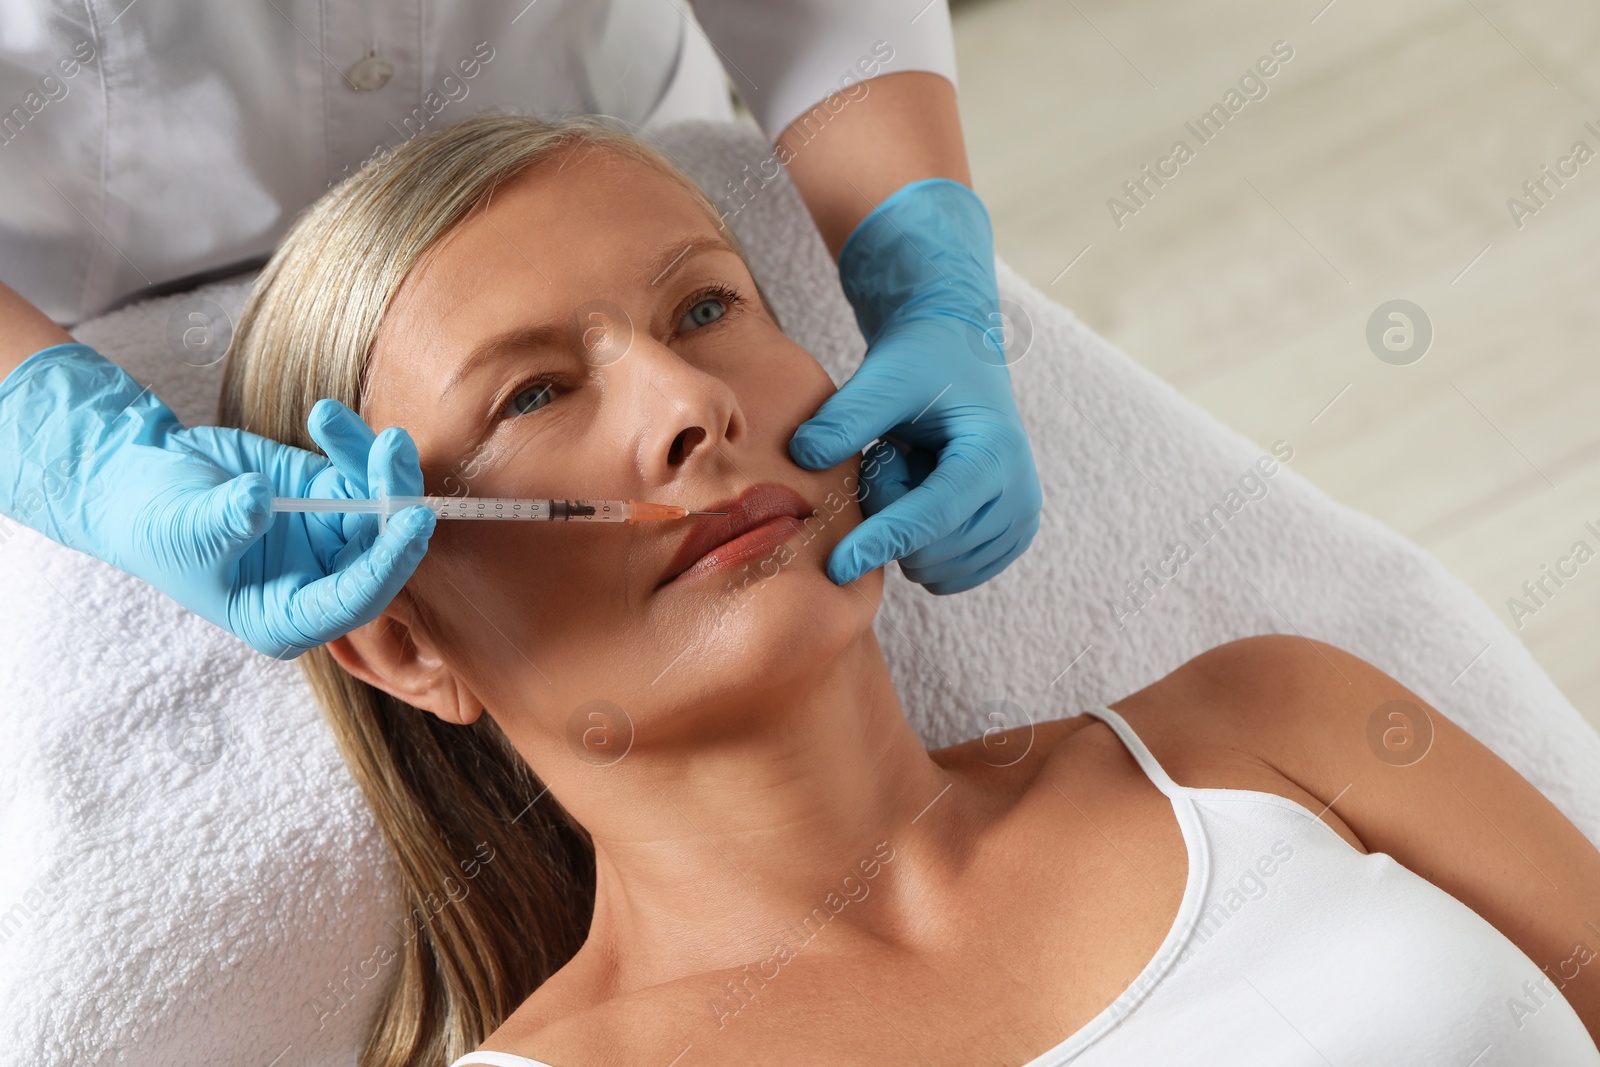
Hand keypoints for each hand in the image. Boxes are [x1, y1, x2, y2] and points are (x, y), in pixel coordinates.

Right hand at [0, 343, 435, 656]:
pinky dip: (352, 443)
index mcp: (287, 618)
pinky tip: (326, 417)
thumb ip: (225, 522)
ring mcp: (329, 536)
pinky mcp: (329, 494)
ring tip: (382, 436)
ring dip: (382, 468)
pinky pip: (357, 471)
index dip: (387, 562)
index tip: (413, 519)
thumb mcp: (183, 531)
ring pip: (380, 506)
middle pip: (381, 550)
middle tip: (394, 454)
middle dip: (395, 502)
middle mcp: (320, 582)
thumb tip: (260, 501)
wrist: (142, 484)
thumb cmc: (156, 527)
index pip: (354, 599)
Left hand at [789, 179, 1041, 593]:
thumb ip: (845, 416)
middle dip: (888, 514)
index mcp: (997, 453)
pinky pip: (943, 577)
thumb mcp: (884, 378)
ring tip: (913, 472)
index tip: (836, 568)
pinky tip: (925, 497)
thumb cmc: (922, 364)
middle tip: (890, 457)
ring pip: (932, 568)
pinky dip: (921, 546)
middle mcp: (1020, 497)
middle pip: (929, 549)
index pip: (934, 515)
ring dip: (904, 531)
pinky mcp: (1006, 543)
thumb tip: (802, 457)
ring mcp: (1018, 526)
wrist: (958, 358)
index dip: (881, 541)